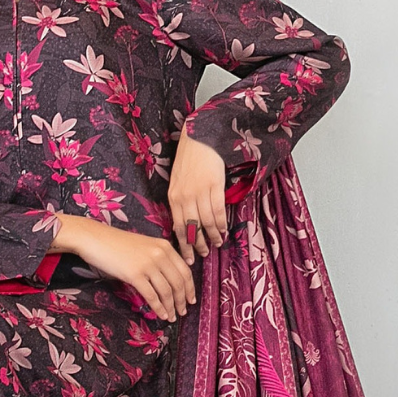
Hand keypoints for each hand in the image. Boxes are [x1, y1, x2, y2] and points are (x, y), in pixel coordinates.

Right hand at [51, 214, 196, 321]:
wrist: (95, 239)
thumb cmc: (117, 243)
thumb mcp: (144, 246)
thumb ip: (158, 257)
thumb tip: (169, 279)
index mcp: (164, 246)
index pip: (185, 270)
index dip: (190, 288)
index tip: (191, 299)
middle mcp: (160, 254)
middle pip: (178, 282)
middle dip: (182, 300)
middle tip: (183, 312)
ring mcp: (148, 264)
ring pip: (167, 291)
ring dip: (171, 306)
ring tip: (172, 316)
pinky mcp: (135, 274)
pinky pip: (152, 296)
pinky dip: (158, 308)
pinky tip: (161, 315)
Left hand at [168, 128, 227, 263]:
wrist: (199, 139)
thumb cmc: (188, 160)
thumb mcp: (178, 182)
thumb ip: (180, 201)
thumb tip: (187, 222)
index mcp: (173, 197)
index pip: (178, 226)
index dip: (184, 244)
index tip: (189, 257)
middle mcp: (184, 197)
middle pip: (192, 228)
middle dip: (198, 244)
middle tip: (203, 255)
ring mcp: (199, 191)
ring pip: (206, 221)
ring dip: (213, 235)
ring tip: (217, 243)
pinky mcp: (214, 185)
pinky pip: (218, 210)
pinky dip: (221, 223)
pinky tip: (224, 230)